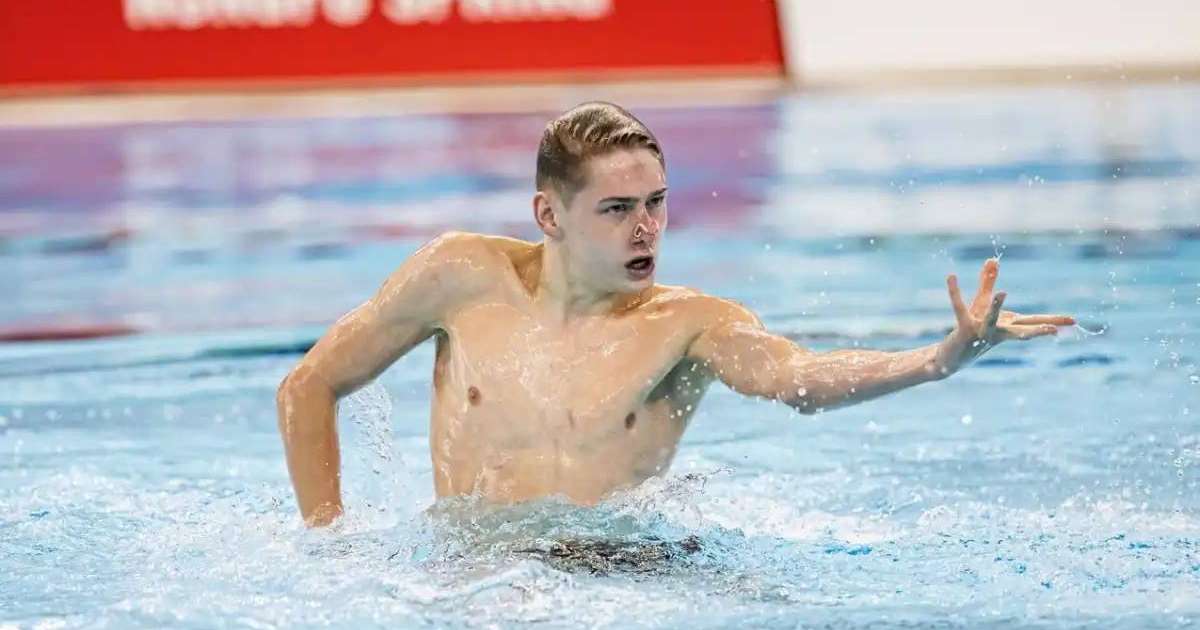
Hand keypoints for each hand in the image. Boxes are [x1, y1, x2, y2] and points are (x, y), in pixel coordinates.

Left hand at [933, 258, 1074, 375]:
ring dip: (996, 307)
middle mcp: (999, 332)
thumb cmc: (971, 327)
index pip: (1034, 322)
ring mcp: (982, 332)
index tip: (1073, 321)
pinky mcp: (963, 329)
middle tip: (1054, 329)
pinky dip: (954, 292)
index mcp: (1008, 326)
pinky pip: (959, 308)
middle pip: (1021, 329)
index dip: (1054, 320)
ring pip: (990, 319)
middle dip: (1037, 328)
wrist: (952, 355)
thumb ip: (988, 282)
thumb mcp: (982, 303)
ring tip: (1003, 292)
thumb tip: (993, 259)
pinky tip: (951, 277)